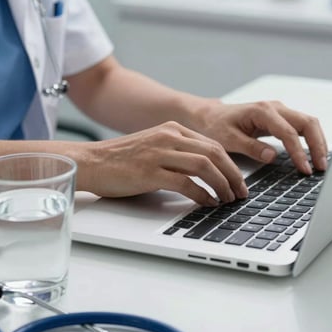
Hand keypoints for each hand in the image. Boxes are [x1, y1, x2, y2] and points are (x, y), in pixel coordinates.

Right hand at [77, 121, 247, 204]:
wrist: (91, 162)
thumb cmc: (122, 159)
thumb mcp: (154, 145)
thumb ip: (178, 152)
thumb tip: (205, 172)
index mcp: (172, 129)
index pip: (213, 145)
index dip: (231, 166)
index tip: (238, 182)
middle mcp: (168, 137)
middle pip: (214, 154)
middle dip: (233, 176)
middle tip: (240, 193)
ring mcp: (159, 153)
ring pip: (204, 166)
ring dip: (221, 185)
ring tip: (227, 200)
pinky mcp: (149, 172)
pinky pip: (186, 183)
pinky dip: (202, 194)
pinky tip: (207, 203)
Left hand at [197, 100, 327, 173]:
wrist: (210, 115)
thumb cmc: (216, 125)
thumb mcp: (228, 139)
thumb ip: (251, 147)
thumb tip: (273, 157)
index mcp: (262, 112)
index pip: (289, 133)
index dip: (299, 152)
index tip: (305, 169)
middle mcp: (274, 108)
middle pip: (307, 123)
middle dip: (318, 145)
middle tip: (322, 167)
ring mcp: (279, 111)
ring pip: (308, 123)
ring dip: (318, 142)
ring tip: (321, 163)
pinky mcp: (280, 118)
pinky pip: (301, 127)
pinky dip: (310, 139)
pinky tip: (313, 154)